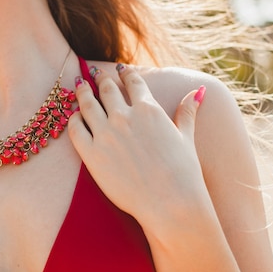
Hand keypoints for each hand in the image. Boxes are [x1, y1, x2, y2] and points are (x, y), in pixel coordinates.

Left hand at [67, 64, 206, 225]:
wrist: (170, 203)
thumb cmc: (183, 172)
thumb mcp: (186, 136)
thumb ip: (188, 111)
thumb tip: (199, 92)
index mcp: (148, 109)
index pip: (132, 82)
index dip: (124, 73)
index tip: (119, 68)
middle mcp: (124, 117)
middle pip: (106, 89)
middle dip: (99, 78)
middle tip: (93, 71)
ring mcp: (106, 134)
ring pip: (87, 104)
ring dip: (83, 92)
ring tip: (79, 85)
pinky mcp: (92, 154)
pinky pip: (76, 129)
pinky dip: (73, 119)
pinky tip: (74, 116)